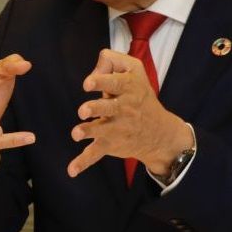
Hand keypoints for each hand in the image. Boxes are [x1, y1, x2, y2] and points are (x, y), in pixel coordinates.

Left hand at [67, 49, 191, 178]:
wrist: (160, 132)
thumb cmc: (139, 95)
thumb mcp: (134, 70)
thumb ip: (112, 61)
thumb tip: (92, 66)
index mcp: (128, 88)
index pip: (115, 82)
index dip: (100, 81)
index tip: (87, 83)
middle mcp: (124, 108)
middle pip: (109, 106)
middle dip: (95, 108)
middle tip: (84, 110)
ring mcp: (117, 127)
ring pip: (102, 130)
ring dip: (88, 132)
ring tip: (76, 133)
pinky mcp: (111, 143)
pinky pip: (96, 154)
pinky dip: (83, 163)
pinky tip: (71, 171)